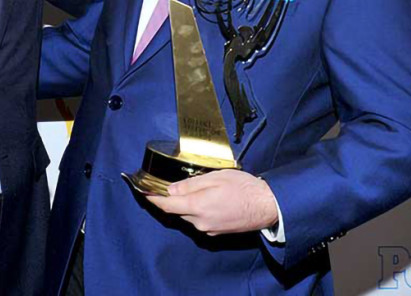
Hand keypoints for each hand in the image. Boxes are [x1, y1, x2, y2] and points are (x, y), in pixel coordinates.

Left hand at [145, 169, 277, 235]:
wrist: (267, 206)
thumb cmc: (243, 188)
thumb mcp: (215, 178)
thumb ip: (191, 184)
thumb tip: (171, 189)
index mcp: (197, 206)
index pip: (167, 205)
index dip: (153, 199)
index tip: (143, 192)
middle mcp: (200, 222)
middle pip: (178, 210)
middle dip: (174, 199)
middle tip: (175, 184)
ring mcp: (209, 229)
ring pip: (190, 216)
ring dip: (189, 205)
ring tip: (202, 190)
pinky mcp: (217, 232)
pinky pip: (201, 221)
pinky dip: (200, 211)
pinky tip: (211, 200)